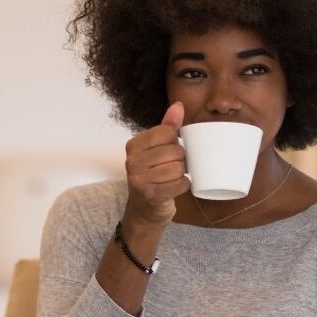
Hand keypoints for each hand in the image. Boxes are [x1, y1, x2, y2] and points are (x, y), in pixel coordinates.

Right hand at [122, 102, 189, 227]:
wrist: (144, 210)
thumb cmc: (154, 176)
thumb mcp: (157, 149)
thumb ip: (167, 127)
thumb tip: (178, 106)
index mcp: (134, 145)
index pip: (167, 132)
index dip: (175, 142)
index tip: (169, 152)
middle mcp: (133, 161)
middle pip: (175, 151)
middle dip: (181, 160)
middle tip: (173, 168)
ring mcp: (139, 179)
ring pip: (178, 168)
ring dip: (182, 174)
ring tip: (173, 178)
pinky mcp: (151, 195)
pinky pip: (180, 184)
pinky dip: (183, 185)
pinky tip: (176, 187)